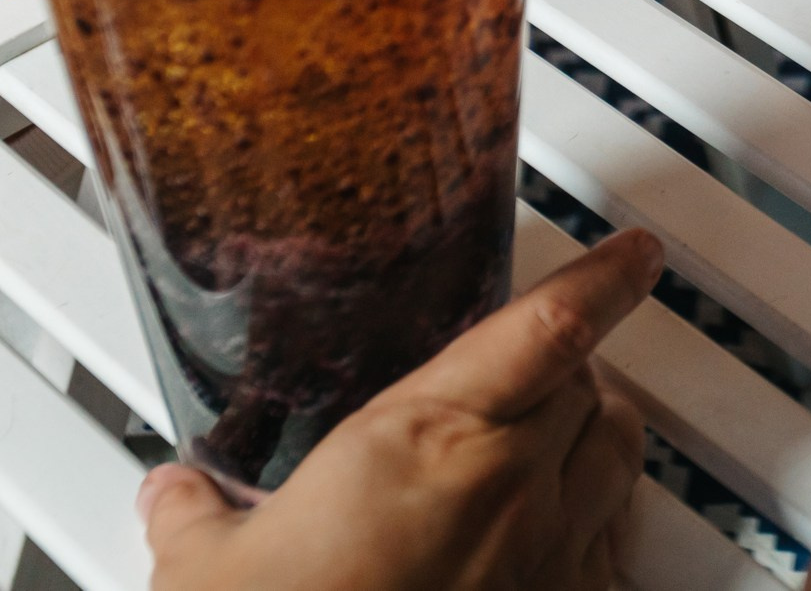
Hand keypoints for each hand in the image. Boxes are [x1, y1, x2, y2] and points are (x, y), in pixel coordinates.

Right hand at [142, 229, 665, 590]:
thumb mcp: (208, 567)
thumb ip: (196, 513)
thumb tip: (176, 494)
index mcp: (430, 438)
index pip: (550, 326)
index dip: (604, 278)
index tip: (633, 252)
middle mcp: (511, 490)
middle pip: (590, 385)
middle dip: (572, 363)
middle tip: (540, 361)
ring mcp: (548, 560)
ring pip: (618, 457)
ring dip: (599, 430)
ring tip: (571, 425)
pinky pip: (616, 547)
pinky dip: (604, 522)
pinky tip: (575, 531)